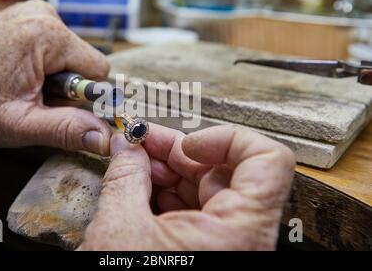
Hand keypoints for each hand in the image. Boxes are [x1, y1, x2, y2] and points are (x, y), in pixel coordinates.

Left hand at [0, 0, 110, 154]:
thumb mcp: (20, 124)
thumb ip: (68, 130)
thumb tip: (105, 137)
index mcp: (47, 34)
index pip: (99, 70)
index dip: (83, 97)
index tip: (55, 106)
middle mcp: (43, 15)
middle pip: (83, 63)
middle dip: (65, 88)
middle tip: (31, 99)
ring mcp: (33, 14)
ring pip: (70, 57)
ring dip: (54, 79)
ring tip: (21, 88)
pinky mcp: (26, 19)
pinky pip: (54, 49)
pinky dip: (44, 67)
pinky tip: (18, 77)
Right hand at [79, 124, 294, 249]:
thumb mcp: (120, 233)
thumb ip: (125, 178)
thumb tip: (126, 147)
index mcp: (241, 234)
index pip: (268, 160)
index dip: (228, 140)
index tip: (188, 144)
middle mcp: (242, 238)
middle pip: (225, 170)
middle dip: (178, 151)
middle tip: (140, 142)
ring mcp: (225, 243)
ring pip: (206, 188)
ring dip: (167, 170)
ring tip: (132, 164)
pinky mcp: (207, 249)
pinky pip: (193, 208)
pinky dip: (165, 192)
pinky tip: (139, 187)